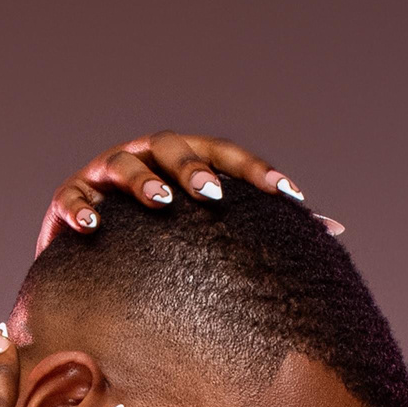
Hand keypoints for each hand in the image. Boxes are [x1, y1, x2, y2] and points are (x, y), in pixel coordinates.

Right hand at [36, 129, 345, 252]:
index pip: (228, 156)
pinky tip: (94, 227)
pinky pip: (71, 198)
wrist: (92, 259)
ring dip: (142, 180)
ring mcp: (104, 174)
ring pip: (123, 164)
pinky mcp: (69, 200)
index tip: (291, 197)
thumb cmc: (165, 241)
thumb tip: (337, 229)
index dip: (258, 172)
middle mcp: (147, 157)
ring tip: (160, 203)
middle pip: (173, 147)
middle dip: (193, 167)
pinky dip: (80, 208)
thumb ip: (263, 227)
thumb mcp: (208, 231)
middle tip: (214, 196)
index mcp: (187, 161)